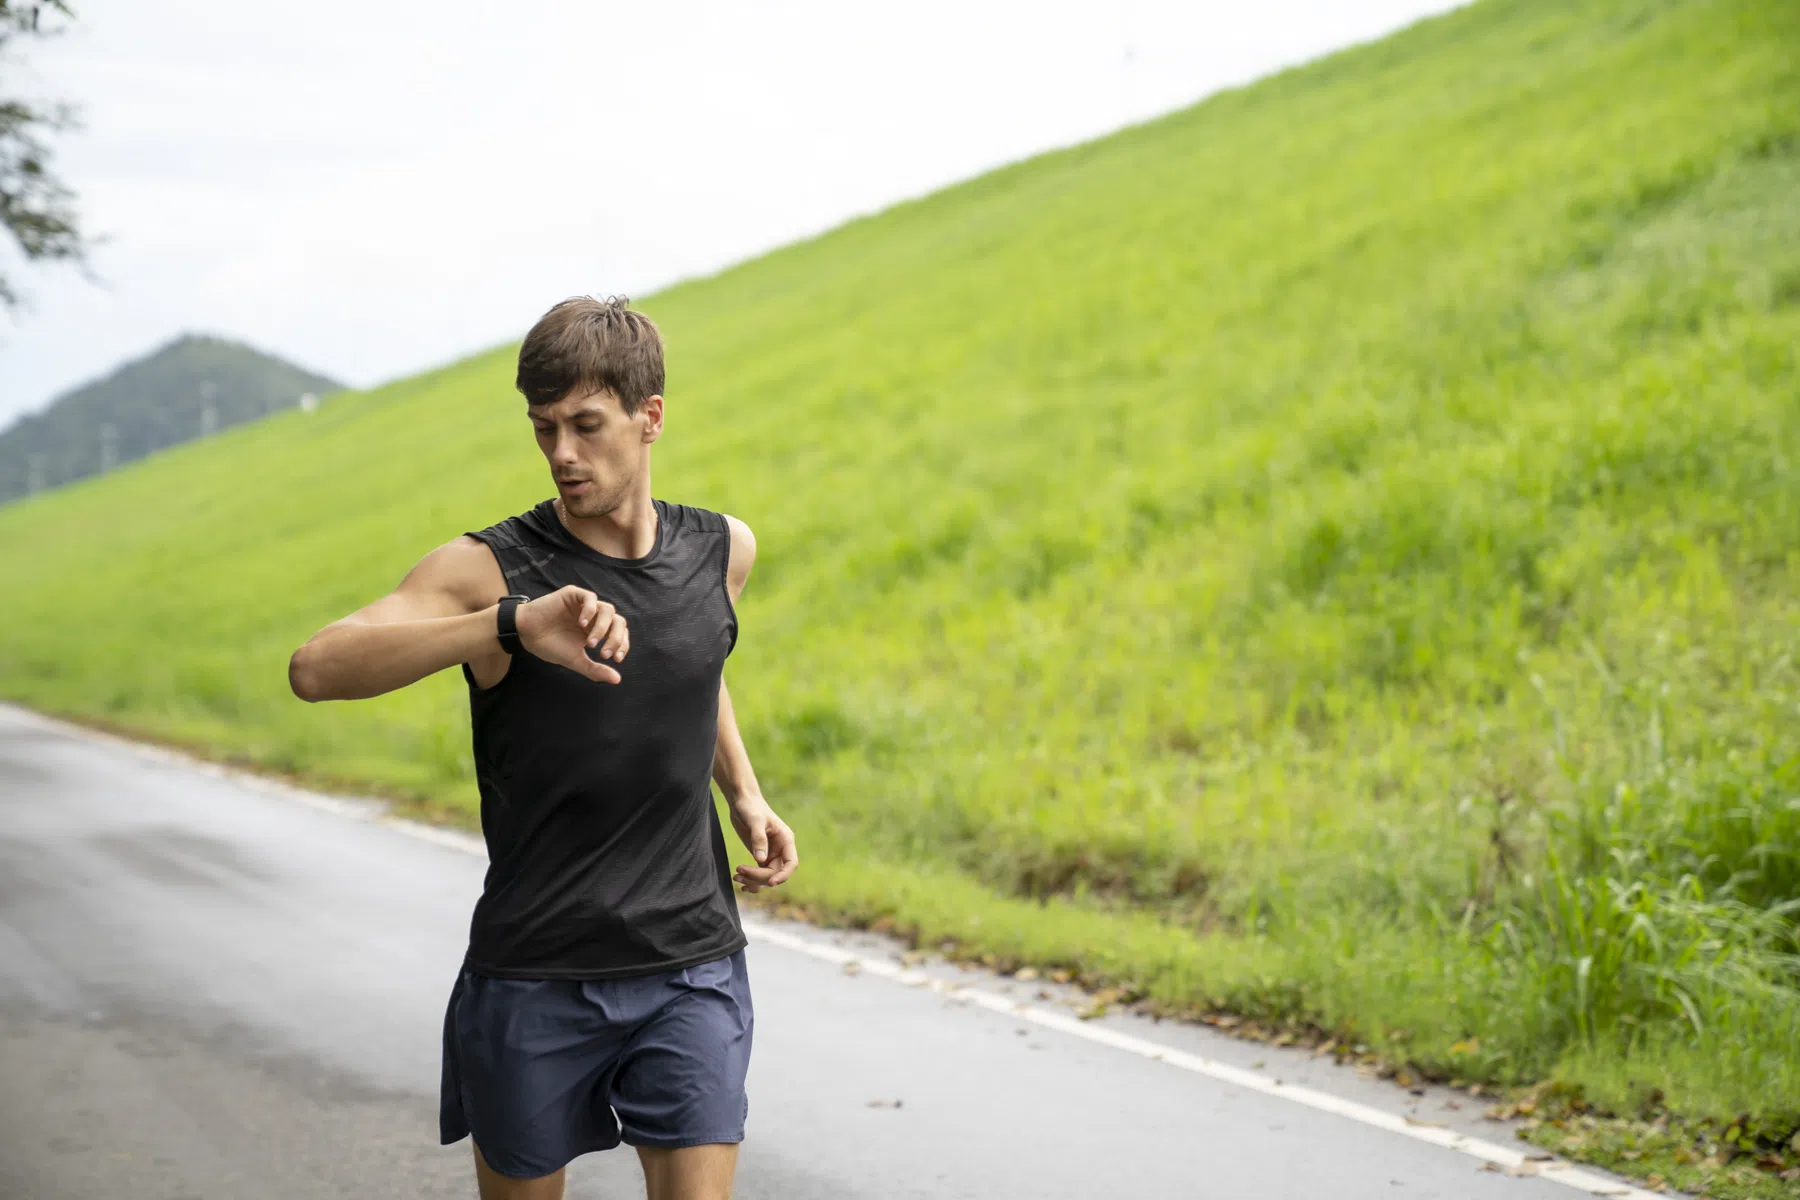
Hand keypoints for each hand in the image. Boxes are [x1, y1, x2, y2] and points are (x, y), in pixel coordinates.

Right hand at [515, 585, 629, 683]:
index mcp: (597, 630)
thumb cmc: (551, 646)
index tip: (616, 659)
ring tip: (590, 643)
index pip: (619, 634)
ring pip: (608, 609)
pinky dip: (590, 610)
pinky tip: (581, 624)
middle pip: (618, 621)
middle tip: (603, 653)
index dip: (622, 645)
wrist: (527, 634)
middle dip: (615, 638)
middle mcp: (594, 616)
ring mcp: (585, 605)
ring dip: (602, 628)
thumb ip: (595, 669)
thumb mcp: (575, 660)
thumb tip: (617, 680)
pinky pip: (590, 598)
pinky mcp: (573, 595)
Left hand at [729, 795, 797, 892]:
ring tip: (736, 876)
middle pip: (775, 873)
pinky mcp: (760, 856)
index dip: (783, 875)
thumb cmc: (750, 807)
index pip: (791, 863)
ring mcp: (770, 854)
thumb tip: (760, 860)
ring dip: (753, 881)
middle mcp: (780, 849)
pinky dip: (750, 880)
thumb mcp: (755, 820)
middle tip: (739, 870)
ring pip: (766, 877)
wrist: (741, 801)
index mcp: (786, 840)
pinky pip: (759, 874)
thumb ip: (758, 839)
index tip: (771, 883)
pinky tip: (738, 879)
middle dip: (759, 876)